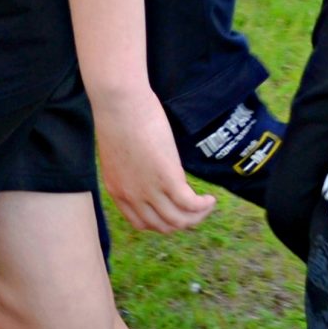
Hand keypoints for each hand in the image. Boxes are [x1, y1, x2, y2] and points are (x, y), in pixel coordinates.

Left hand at [93, 85, 216, 233]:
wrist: (118, 102)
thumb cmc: (117, 118)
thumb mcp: (120, 154)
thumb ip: (132, 170)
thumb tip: (149, 172)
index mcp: (117, 191)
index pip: (141, 223)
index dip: (161, 222)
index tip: (174, 211)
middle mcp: (131, 196)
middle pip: (163, 226)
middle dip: (183, 222)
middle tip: (196, 209)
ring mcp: (149, 190)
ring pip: (179, 220)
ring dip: (197, 217)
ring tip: (206, 204)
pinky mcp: (167, 178)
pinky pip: (190, 205)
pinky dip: (204, 206)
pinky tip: (210, 198)